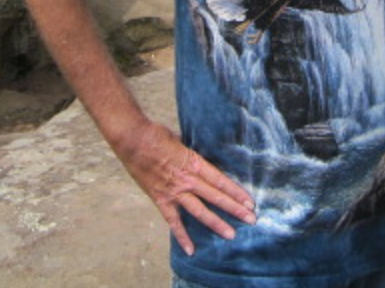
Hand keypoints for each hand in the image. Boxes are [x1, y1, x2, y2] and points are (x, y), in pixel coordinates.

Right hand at [117, 120, 255, 254]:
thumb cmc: (157, 135)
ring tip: (231, 234)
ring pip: (199, 211)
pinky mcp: (160, 199)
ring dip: (216, 223)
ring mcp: (174, 191)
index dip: (236, 192)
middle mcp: (187, 179)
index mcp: (195, 162)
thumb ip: (192, 154)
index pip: (221, 180)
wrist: (133, 139)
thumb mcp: (182, 141)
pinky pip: (173, 221)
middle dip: (234, 208)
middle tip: (251, 219)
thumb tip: (200, 159)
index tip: (249, 201)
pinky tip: (191, 249)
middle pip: (215, 196)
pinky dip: (181, 235)